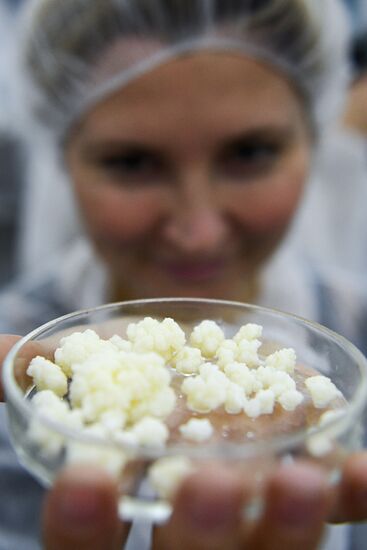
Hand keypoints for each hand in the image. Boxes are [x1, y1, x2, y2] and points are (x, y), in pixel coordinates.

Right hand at [1, 334, 366, 548]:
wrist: (200, 402)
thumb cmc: (131, 396)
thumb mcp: (88, 390)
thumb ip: (42, 381)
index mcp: (117, 524)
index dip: (82, 528)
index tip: (87, 480)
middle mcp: (181, 543)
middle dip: (200, 531)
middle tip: (213, 482)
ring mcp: (247, 533)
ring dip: (288, 524)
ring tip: (304, 477)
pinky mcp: (298, 511)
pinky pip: (333, 519)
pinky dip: (351, 497)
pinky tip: (361, 470)